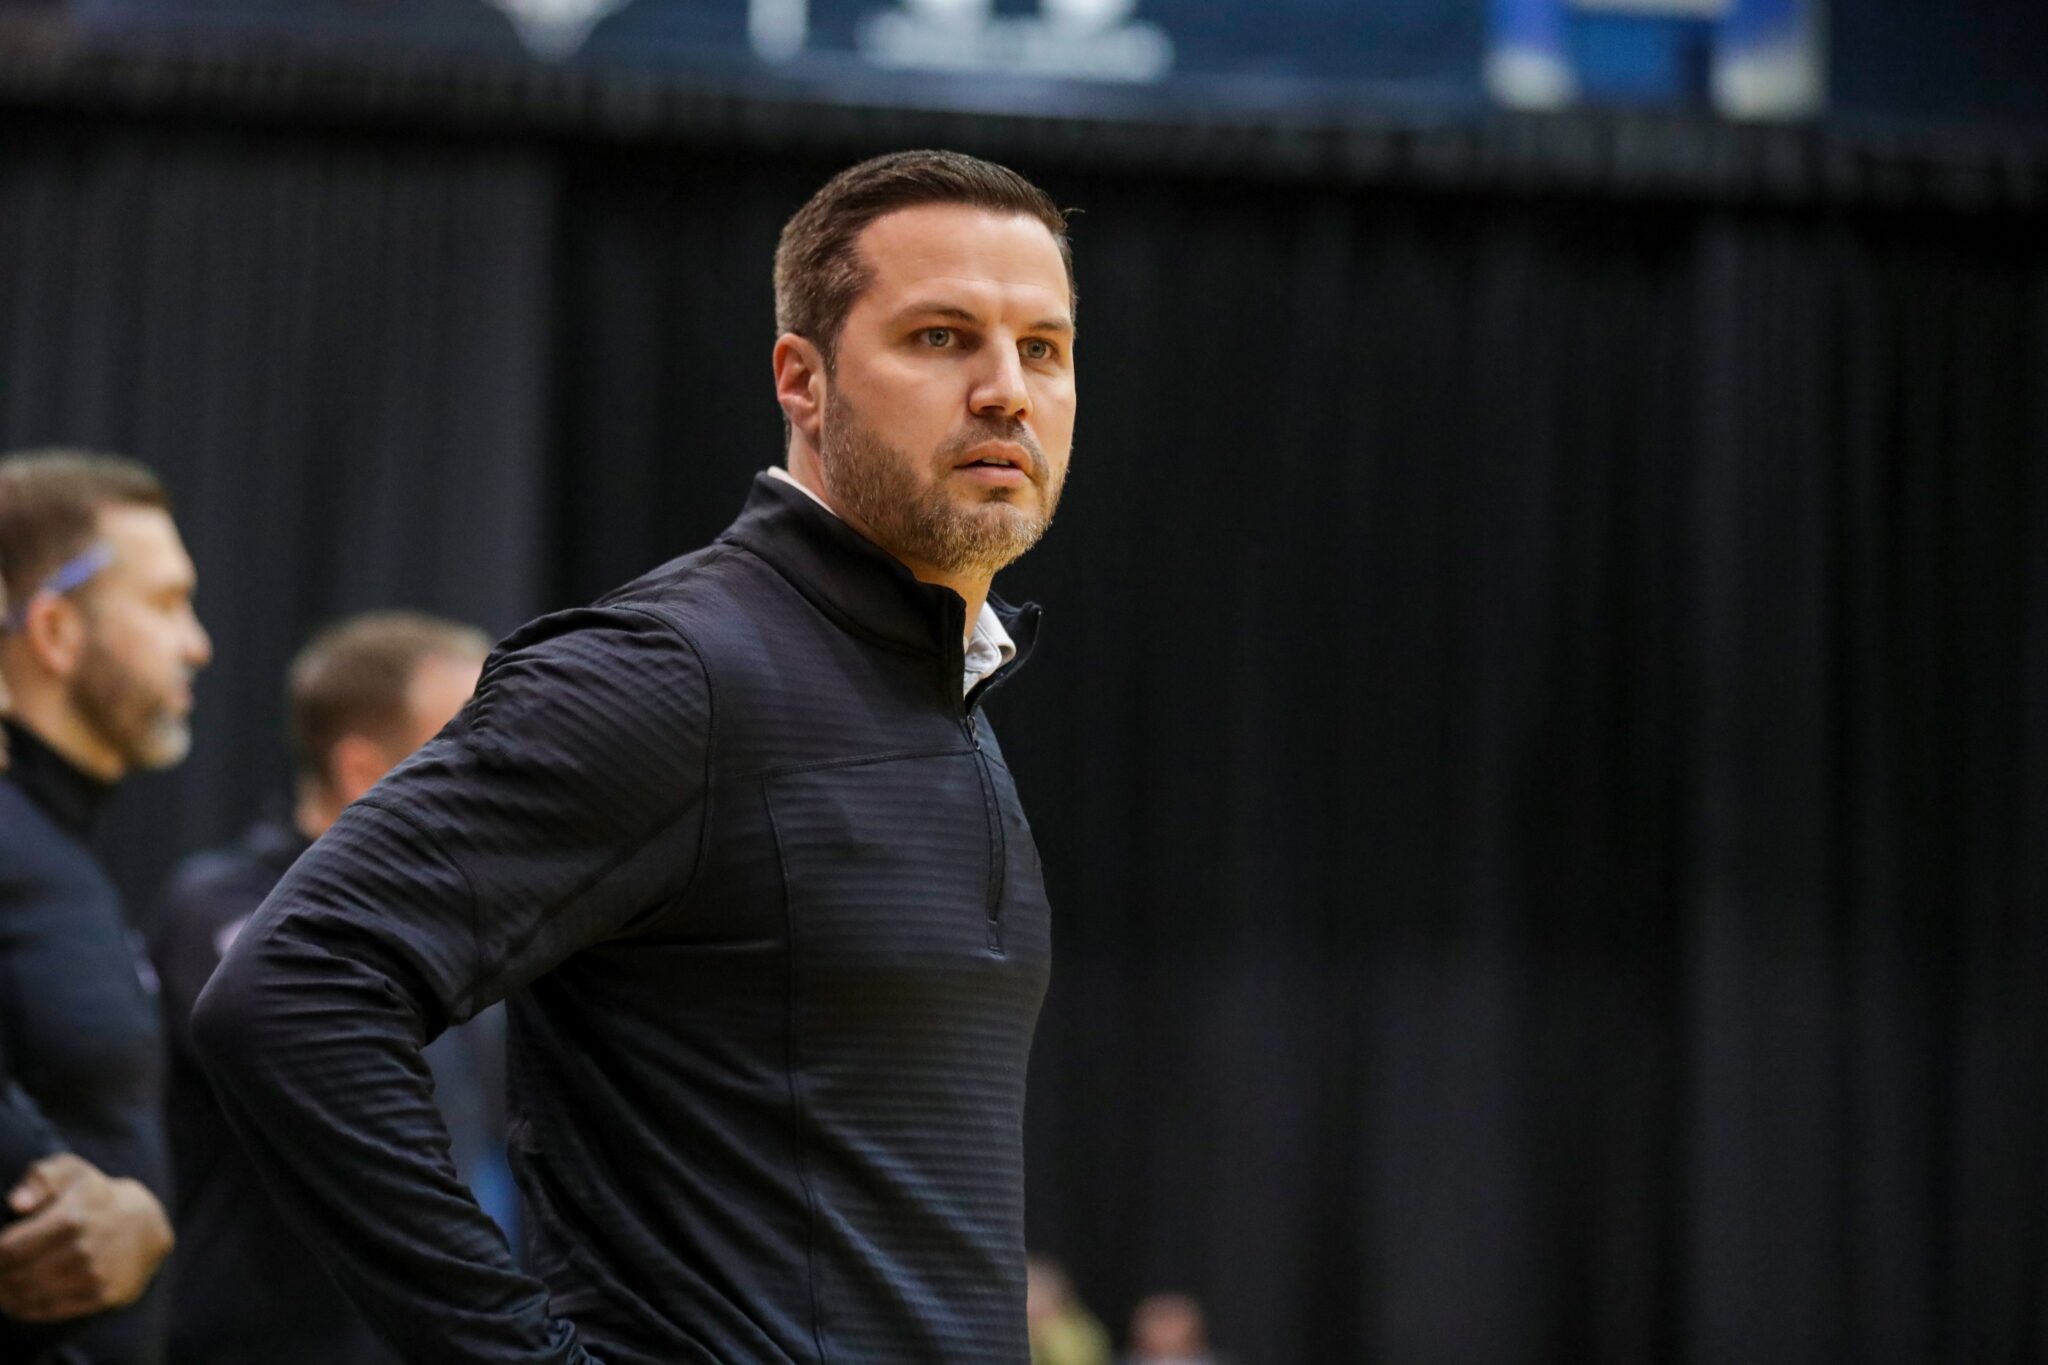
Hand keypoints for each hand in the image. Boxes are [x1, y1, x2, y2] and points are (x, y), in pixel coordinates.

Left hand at [0, 1154, 173, 1321]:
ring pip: (29, 1296)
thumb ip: (40, 1179)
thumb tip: (17, 1204)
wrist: (147, 1225)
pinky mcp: (102, 1296)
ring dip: (6, 1296)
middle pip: (15, 1276)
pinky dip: (27, 1309)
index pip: (8, 1250)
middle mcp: (82, 1251)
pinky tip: (16, 1302)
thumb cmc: (96, 1195)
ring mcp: (93, 1276)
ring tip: (1, 1289)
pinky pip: (50, 1310)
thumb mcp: (72, 1171)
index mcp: (71, 1218)